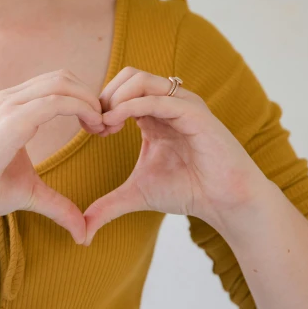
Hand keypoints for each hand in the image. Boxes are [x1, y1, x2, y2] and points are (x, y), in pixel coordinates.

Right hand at [0, 69, 104, 243]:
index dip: (83, 100)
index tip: (98, 127)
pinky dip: (82, 108)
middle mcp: (10, 99)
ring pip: (62, 84)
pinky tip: (92, 128)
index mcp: (12, 107)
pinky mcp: (12, 120)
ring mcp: (9, 106)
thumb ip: (57, 205)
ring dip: (90, 101)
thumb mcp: (29, 194)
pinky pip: (56, 101)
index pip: (56, 85)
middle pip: (63, 77)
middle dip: (91, 96)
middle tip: (105, 126)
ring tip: (101, 128)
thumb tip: (82, 232)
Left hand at [82, 67, 268, 244]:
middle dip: (104, 97)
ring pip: (140, 79)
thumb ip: (108, 207)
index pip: (121, 88)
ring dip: (114, 98)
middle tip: (95, 126)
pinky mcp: (194, 113)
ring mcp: (183, 104)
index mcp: (155, 113)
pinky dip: (130, 106)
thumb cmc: (187, 191)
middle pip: (128, 75)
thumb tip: (82, 233)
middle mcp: (169, 103)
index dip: (99, 105)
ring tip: (105, 126)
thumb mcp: (137, 195)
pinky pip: (157, 98)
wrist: (225, 201)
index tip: (90, 130)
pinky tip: (114, 125)